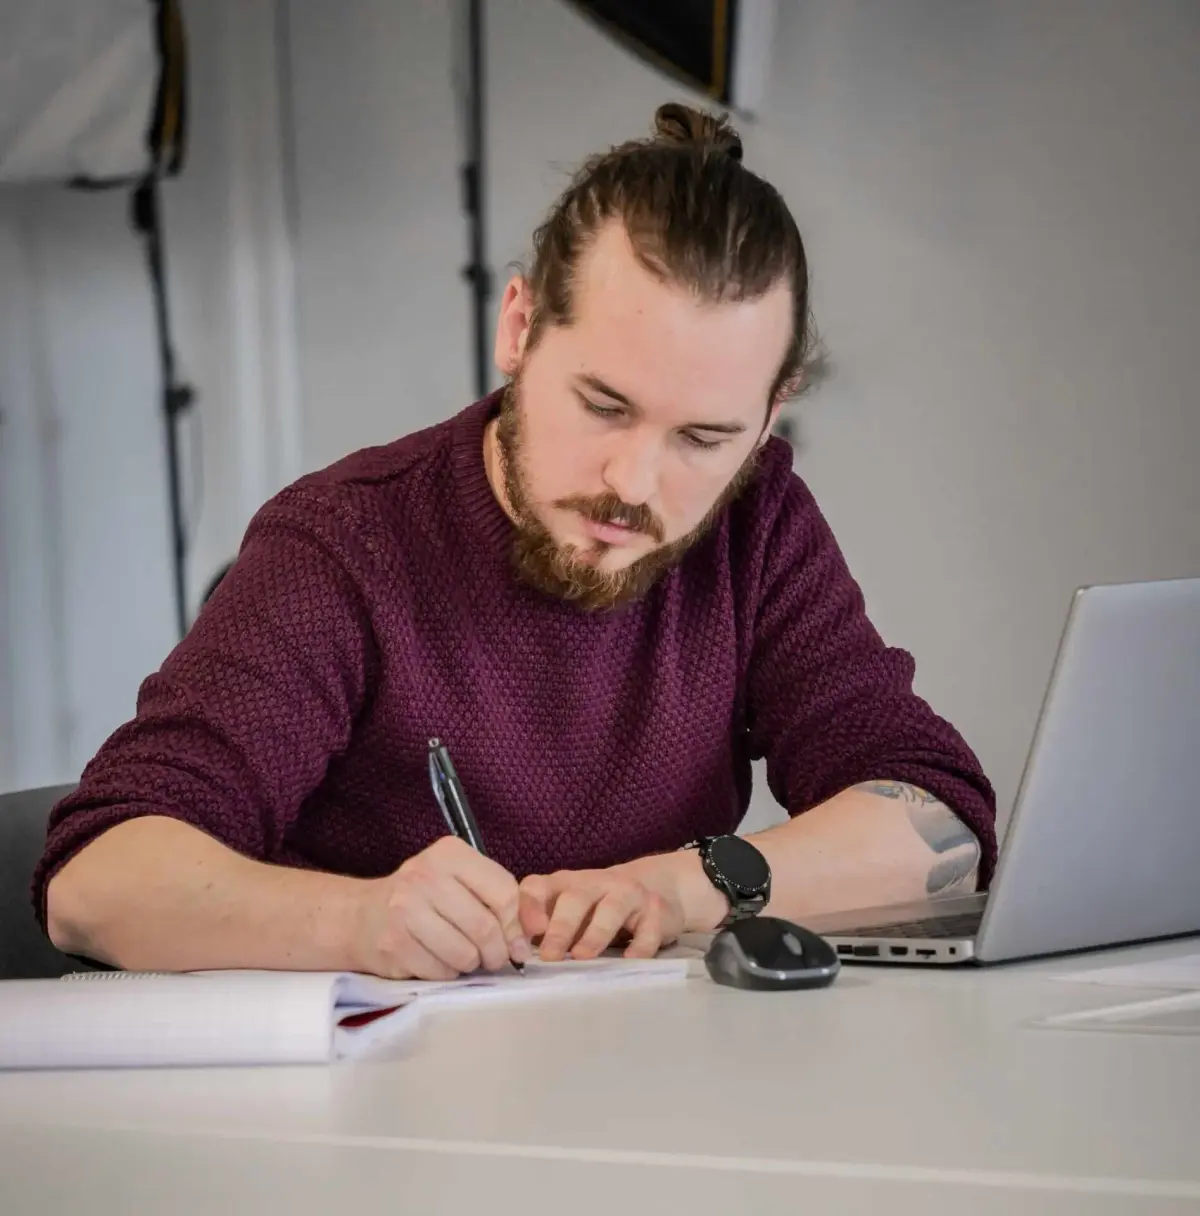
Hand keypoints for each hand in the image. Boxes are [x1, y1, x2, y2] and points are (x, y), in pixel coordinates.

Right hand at [352, 837, 530, 979]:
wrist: (360, 915)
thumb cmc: (423, 898)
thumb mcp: (460, 881)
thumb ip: (499, 898)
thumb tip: (532, 933)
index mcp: (450, 854)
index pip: (504, 893)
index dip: (517, 925)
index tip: (517, 942)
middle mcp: (425, 876)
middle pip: (486, 928)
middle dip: (497, 953)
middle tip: (493, 958)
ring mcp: (405, 909)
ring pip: (465, 954)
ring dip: (471, 964)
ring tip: (463, 955)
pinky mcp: (393, 944)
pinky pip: (441, 971)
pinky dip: (447, 973)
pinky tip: (437, 959)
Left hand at [518, 861, 685, 961]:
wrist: (655, 888)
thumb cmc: (598, 909)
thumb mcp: (567, 913)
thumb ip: (543, 930)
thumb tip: (516, 956)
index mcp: (565, 884)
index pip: (538, 886)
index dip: (528, 907)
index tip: (527, 934)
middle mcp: (595, 883)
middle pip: (575, 897)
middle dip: (560, 927)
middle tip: (549, 957)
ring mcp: (627, 894)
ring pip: (612, 907)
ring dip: (595, 933)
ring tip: (583, 956)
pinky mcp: (655, 911)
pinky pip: (648, 928)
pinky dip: (639, 945)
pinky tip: (630, 959)